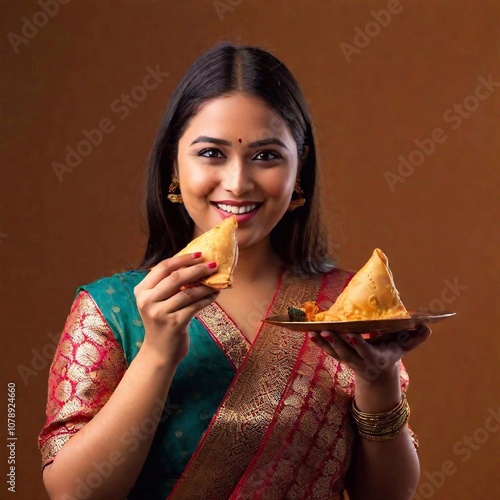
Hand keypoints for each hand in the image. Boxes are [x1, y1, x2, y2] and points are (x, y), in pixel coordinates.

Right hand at [134, 253, 218, 364]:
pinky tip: (215, 295)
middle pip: (176, 278)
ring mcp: (160, 313)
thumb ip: (168, 284)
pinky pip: (195, 306)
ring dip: (205, 285)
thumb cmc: (162, 321)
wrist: (159, 352)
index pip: (162, 267)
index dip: (182, 259)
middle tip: (213, 265)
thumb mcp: (157, 301)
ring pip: (188, 292)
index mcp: (142, 291)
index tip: (199, 254)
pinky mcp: (174, 324)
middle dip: (197, 269)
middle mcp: (147, 301)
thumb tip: (195, 263)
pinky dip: (207, 298)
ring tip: (216, 281)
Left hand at [308, 325, 430, 382]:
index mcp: (377, 359)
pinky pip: (328, 351)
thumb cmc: (390, 353)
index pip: (367, 352)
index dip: (359, 345)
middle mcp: (361, 362)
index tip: (352, 335)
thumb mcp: (403, 348)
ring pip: (334, 353)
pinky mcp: (340, 358)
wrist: (378, 374)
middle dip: (336, 343)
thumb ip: (414, 338)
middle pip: (346, 353)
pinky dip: (319, 343)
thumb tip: (428, 328)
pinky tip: (310, 332)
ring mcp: (349, 361)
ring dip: (323, 343)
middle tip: (326, 330)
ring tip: (314, 331)